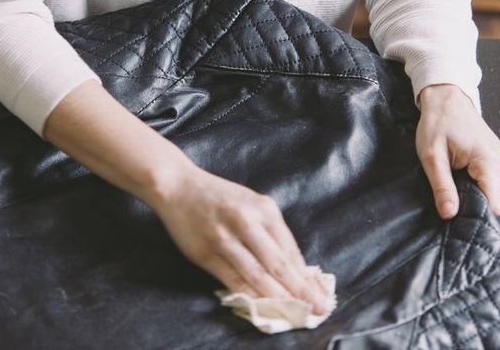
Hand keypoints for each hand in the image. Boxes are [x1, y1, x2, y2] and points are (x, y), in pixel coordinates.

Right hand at [146, 165, 332, 314]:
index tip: (320, 294)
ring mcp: (224, 238)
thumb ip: (271, 232)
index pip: (290, 250)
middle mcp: (246, 222)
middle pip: (278, 264)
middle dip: (300, 291)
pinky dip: (248, 295)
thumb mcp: (252, 204)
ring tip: (293, 313)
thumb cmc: (221, 197)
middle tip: (317, 309)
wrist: (179, 186)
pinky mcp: (205, 253)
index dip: (306, 277)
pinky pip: (231, 279)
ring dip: (277, 297)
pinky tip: (261, 306)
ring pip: (256, 275)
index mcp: (264, 209)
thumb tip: (293, 269)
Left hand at [416, 84, 499, 218]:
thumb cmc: (439, 124)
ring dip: (473, 191)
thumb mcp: (432, 157)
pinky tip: (464, 173)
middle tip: (450, 186)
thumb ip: (442, 187)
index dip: (473, 213)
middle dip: (470, 200)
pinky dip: (477, 184)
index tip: (456, 213)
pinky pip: (492, 185)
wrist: (448, 101)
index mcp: (490, 162)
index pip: (492, 205)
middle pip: (492, 201)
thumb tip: (449, 214)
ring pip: (492, 195)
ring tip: (456, 175)